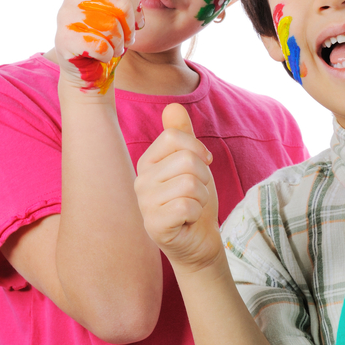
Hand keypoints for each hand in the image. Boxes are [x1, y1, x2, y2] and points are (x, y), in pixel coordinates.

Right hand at [54, 0, 143, 93]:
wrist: (85, 66)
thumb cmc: (106, 37)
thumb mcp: (119, 14)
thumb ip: (128, 0)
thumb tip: (138, 2)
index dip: (138, 9)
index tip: (136, 23)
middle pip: (123, 5)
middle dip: (130, 28)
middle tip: (125, 40)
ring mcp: (66, 14)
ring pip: (112, 27)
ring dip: (118, 44)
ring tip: (111, 47)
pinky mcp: (63, 38)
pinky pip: (101, 47)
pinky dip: (107, 55)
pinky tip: (99, 56)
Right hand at [135, 104, 221, 272]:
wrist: (199, 239)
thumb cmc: (195, 199)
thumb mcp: (193, 162)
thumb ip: (183, 135)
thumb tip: (173, 105)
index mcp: (148, 162)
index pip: (173, 137)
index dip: (198, 149)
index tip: (203, 165)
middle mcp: (140, 181)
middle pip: (187, 161)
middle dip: (204, 178)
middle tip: (197, 193)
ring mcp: (144, 204)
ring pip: (190, 183)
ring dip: (202, 197)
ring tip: (193, 207)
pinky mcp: (154, 225)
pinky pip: (187, 205)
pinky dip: (197, 213)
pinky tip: (188, 220)